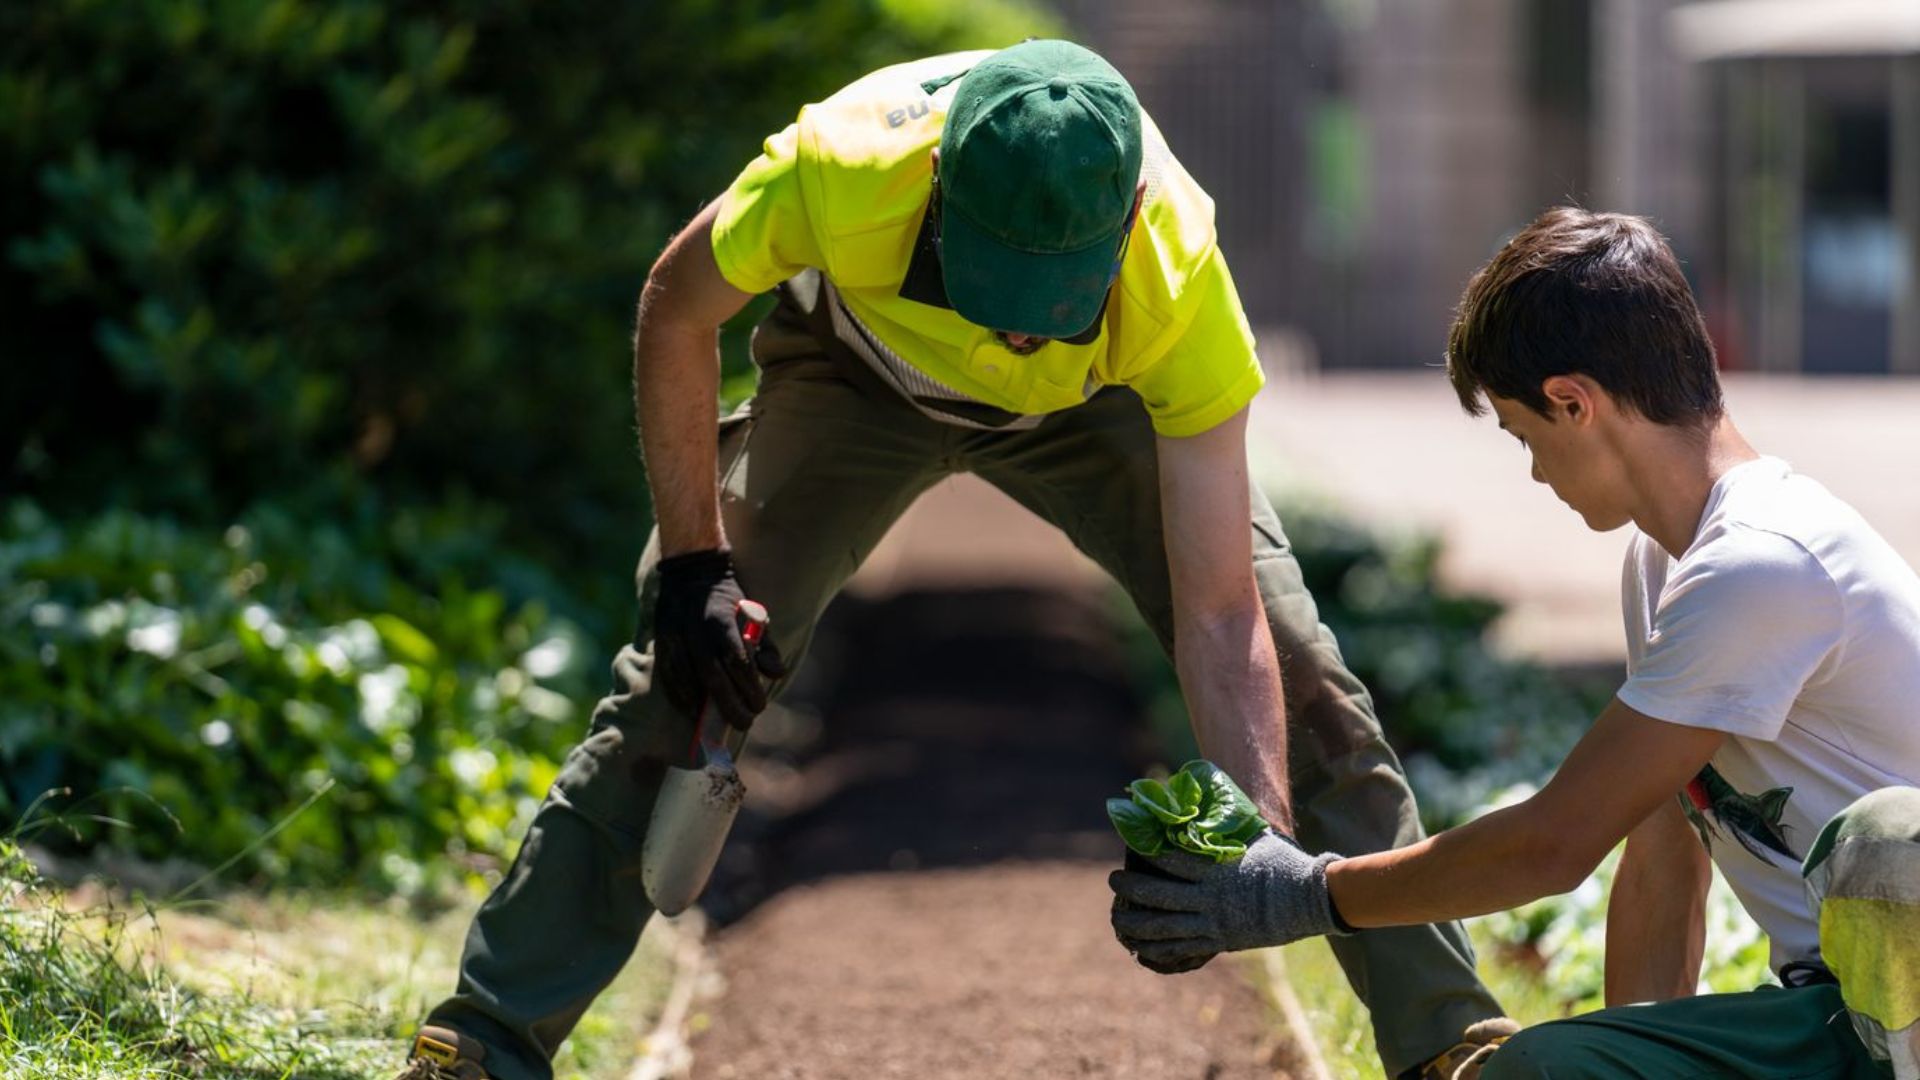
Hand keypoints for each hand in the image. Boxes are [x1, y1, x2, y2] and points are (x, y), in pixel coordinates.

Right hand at [653, 549, 785, 728]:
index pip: (738, 662)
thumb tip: (777, 673)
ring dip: (704, 706)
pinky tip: (692, 711)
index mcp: (722, 620)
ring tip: (719, 724)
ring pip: (688, 679)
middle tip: (746, 723)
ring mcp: (675, 635)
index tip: (760, 706)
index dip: (749, 688)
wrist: (690, 570)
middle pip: (713, 677)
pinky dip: (680, 696)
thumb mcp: (753, 613)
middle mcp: (697, 630)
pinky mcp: (662, 640)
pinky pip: (668, 675)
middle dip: (730, 705)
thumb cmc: (729, 597)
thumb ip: (764, 644)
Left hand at [1108, 830, 1344, 970]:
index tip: (1128, 846)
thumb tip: (1211, 808)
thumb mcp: (1254, 839)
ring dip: (1135, 922)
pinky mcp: (1221, 941)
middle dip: (1130, 888)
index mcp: (1217, 870)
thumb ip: (1228, 830)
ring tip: (1116, 917)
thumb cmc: (1284, 864)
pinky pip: (1182, 948)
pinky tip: (1139, 948)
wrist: (1311, 899)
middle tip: (1112, 880)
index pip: (1171, 860)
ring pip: (1164, 926)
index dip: (1147, 854)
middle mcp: (1210, 898)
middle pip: (1158, 895)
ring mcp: (1214, 923)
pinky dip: (1158, 949)